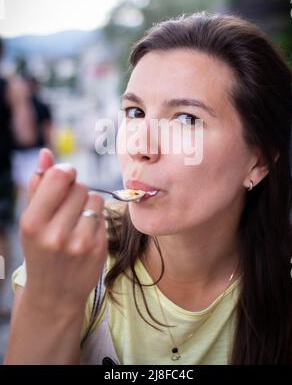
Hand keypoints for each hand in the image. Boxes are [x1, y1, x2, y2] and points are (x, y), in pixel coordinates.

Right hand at [20, 148, 107, 311]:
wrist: (54, 294)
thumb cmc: (41, 249)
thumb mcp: (31, 220)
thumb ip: (38, 185)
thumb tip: (46, 153)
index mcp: (33, 223)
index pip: (60, 176)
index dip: (65, 172)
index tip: (64, 178)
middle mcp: (55, 234)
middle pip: (80, 186)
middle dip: (75, 192)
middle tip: (66, 210)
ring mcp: (80, 243)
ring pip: (95, 198)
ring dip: (88, 205)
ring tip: (76, 222)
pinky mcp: (98, 249)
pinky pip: (104, 216)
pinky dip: (96, 220)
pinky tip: (85, 235)